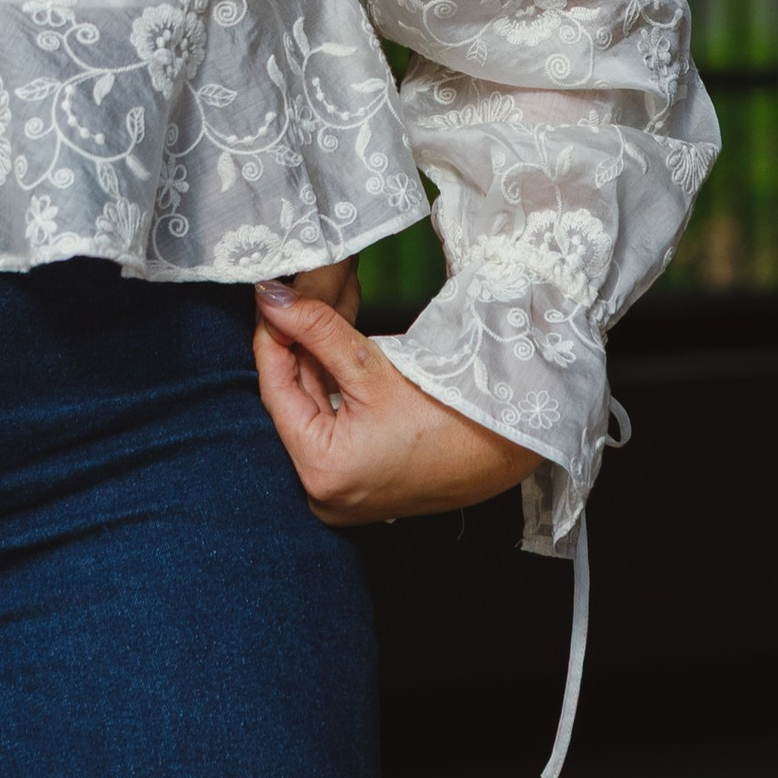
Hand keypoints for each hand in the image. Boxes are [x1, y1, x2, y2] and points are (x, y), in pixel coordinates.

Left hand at [253, 278, 534, 524]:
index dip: (272, 335)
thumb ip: (316, 329)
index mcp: (320, 471)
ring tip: (320, 297)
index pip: (276, 388)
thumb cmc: (449, 418)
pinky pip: (335, 414)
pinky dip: (335, 373)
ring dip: (318, 349)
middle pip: (296, 393)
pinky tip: (336, 328)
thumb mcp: (371, 367)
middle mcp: (323, 488)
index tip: (269, 295)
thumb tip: (272, 298)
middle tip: (297, 289)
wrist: (508, 446)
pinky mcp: (361, 472)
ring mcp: (343, 483)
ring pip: (316, 399)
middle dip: (299, 336)